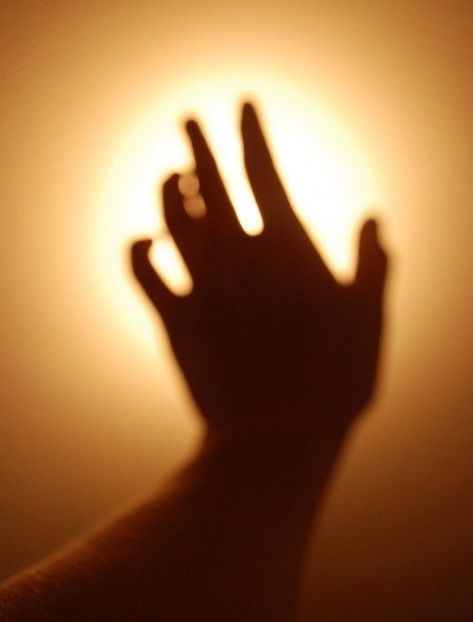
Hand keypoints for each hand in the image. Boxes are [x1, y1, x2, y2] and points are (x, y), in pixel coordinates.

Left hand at [131, 102, 387, 436]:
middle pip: (208, 183)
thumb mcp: (368, 323)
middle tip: (186, 120)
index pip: (262, 171)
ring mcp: (201, 286)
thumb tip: (373, 219)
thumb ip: (371, 267)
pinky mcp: (174, 320)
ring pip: (172, 220)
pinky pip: (142, 271)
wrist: (274, 437)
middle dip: (197, 145)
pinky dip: (138, 248)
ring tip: (170, 175)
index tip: (243, 105)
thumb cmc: (332, 383)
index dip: (251, 133)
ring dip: (168, 191)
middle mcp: (237, 257)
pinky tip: (142, 239)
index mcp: (286, 248)